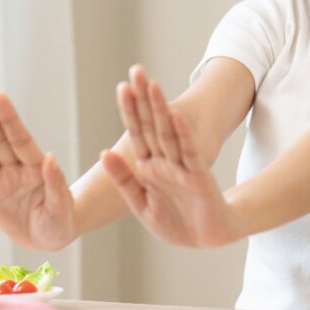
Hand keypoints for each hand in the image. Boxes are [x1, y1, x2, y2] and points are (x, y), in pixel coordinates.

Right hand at [0, 84, 74, 250]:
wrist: (47, 239)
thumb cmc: (60, 222)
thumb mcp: (62, 208)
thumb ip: (55, 184)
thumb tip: (50, 158)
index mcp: (35, 167)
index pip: (19, 138)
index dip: (8, 118)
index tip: (0, 96)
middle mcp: (16, 167)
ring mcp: (0, 178)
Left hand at [100, 65, 238, 247]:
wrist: (207, 238)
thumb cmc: (175, 221)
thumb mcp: (141, 203)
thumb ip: (123, 179)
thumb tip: (102, 152)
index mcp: (149, 167)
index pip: (137, 133)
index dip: (130, 111)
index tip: (122, 87)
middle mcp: (165, 162)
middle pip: (152, 126)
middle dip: (143, 100)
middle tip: (136, 71)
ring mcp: (182, 167)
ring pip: (169, 133)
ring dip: (160, 110)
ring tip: (153, 86)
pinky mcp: (199, 178)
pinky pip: (189, 153)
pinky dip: (182, 136)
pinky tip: (175, 117)